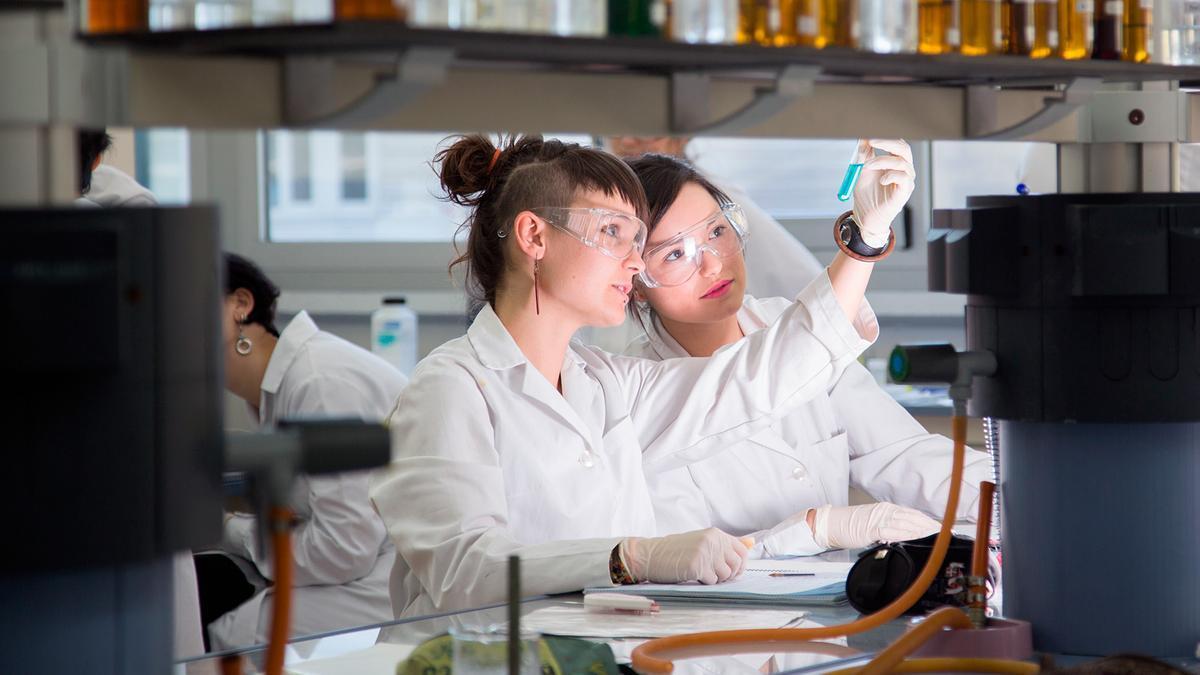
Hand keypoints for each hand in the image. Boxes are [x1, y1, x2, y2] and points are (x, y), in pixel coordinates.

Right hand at [621, 528, 750, 584]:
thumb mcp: (702, 542)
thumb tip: (751, 542)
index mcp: (715, 534)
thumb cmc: (676, 551)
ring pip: (725, 575)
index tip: (731, 571)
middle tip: (713, 575)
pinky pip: (711, 581)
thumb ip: (725, 544)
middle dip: (728, 575)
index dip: (740, 565)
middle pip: (736, 565)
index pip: (742, 551)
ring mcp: (705, 553)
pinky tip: (692, 575)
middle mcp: (713, 540)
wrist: (651, 555)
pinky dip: (704, 582)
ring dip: (715, 579)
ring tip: (700, 573)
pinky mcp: (696, 566)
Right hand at [811, 502, 940, 549]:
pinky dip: (904, 534)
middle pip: (912, 517)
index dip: (928, 520)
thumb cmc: (851, 526)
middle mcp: (884, 511)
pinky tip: (914, 537)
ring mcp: (878, 519)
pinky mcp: (871, 528)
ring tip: (934, 535)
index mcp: (886, 509)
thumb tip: (904, 537)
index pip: (912, 514)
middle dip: (929, 525)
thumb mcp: (874, 525)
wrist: (832, 524)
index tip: (941, 528)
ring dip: (921, 529)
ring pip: (905, 523)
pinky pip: (891, 530)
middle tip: (944, 533)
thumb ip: (889, 529)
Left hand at [852, 139, 916, 247]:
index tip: (869, 135)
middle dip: (887, 142)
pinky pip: (903, 178)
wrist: (866, 215)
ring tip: (866, 167)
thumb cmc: (866, 194)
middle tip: (871, 140)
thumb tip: (862, 137)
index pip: (895, 143)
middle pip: (903, 148)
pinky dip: (891, 175)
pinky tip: (881, 181)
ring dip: (881, 161)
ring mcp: (906, 180)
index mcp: (894, 161)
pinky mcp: (905, 191)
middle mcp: (903, 168)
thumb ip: (864, 154)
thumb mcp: (862, 170)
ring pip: (901, 162)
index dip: (884, 137)